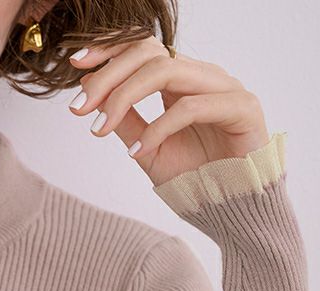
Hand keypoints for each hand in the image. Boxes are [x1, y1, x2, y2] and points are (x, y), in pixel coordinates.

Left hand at [67, 33, 269, 186]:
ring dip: (125, 96)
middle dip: (108, 76)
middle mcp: (203, 77)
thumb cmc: (195, 181)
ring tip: (100, 127)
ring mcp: (225, 88)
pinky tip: (137, 151)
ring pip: (167, 71)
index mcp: (182, 82)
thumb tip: (91, 96)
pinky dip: (159, 128)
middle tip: (80, 107)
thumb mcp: (148, 149)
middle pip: (150, 53)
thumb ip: (126, 122)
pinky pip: (192, 107)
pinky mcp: (243, 108)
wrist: (232, 212)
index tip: (76, 66)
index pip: (143, 48)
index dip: (109, 50)